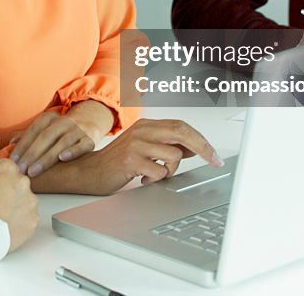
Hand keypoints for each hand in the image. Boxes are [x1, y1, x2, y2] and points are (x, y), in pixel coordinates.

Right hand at [0, 159, 37, 252]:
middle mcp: (22, 181)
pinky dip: (22, 223)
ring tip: (2, 218)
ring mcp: (30, 200)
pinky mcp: (34, 218)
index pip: (10, 168)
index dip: (3, 180)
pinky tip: (8, 227)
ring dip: (19, 208)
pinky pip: (30, 219)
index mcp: (7, 169)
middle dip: (13, 194)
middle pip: (21, 185)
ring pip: (27, 202)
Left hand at [9, 106, 106, 177]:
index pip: (33, 131)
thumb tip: (11, 143)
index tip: (13, 160)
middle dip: (31, 154)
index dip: (22, 145)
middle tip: (21, 169)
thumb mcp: (45, 129)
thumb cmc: (61, 131)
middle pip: (45, 137)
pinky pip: (81, 145)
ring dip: (46, 157)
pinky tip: (62, 158)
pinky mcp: (89, 139)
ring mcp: (77, 130)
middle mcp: (63, 122)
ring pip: (61, 143)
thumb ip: (27, 135)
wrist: (90, 123)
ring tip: (34, 170)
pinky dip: (73, 151)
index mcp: (49, 118)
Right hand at [29, 119, 222, 195]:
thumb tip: (195, 150)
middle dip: (203, 148)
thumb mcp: (144, 148)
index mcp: (146, 125)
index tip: (214, 154)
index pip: (182, 126)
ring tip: (154, 174)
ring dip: (171, 170)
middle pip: (182, 133)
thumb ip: (167, 146)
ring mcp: (136, 144)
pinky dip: (156, 179)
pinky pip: (159, 172)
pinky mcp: (131, 160)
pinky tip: (142, 179)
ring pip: (173, 155)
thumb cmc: (118, 162)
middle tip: (214, 161)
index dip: (201, 139)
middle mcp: (142, 130)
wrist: (89, 172)